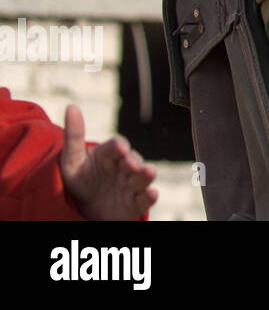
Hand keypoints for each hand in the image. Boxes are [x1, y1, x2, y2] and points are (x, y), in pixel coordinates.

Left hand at [61, 104, 158, 220]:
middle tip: (129, 164)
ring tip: (148, 172)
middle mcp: (124, 167)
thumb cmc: (81, 180)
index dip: (118, 146)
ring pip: (143, 177)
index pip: (116, 145)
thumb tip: (71, 106)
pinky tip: (152, 193)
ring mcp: (131, 185)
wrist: (85, 209)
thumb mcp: (71, 161)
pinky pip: (145, 200)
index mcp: (109, 154)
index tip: (119, 148)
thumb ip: (74, 136)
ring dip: (146, 174)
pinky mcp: (135, 203)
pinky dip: (150, 196)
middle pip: (133, 160)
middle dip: (133, 161)